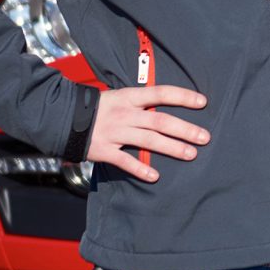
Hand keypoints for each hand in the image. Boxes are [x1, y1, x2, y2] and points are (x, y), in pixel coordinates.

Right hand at [87, 83, 207, 183]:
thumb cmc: (98, 107)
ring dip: (172, 148)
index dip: (182, 96)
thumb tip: (166, 105)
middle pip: (160, 120)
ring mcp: (115, 132)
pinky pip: (125, 161)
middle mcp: (125, 114)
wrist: (64, 118)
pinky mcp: (105, 150)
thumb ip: (140, 103)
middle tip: (205, 137)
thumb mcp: (119, 97)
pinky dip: (140, 169)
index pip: (160, 93)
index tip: (203, 102)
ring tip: (191, 154)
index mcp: (129, 97)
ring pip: (148, 140)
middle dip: (184, 129)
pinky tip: (154, 176)